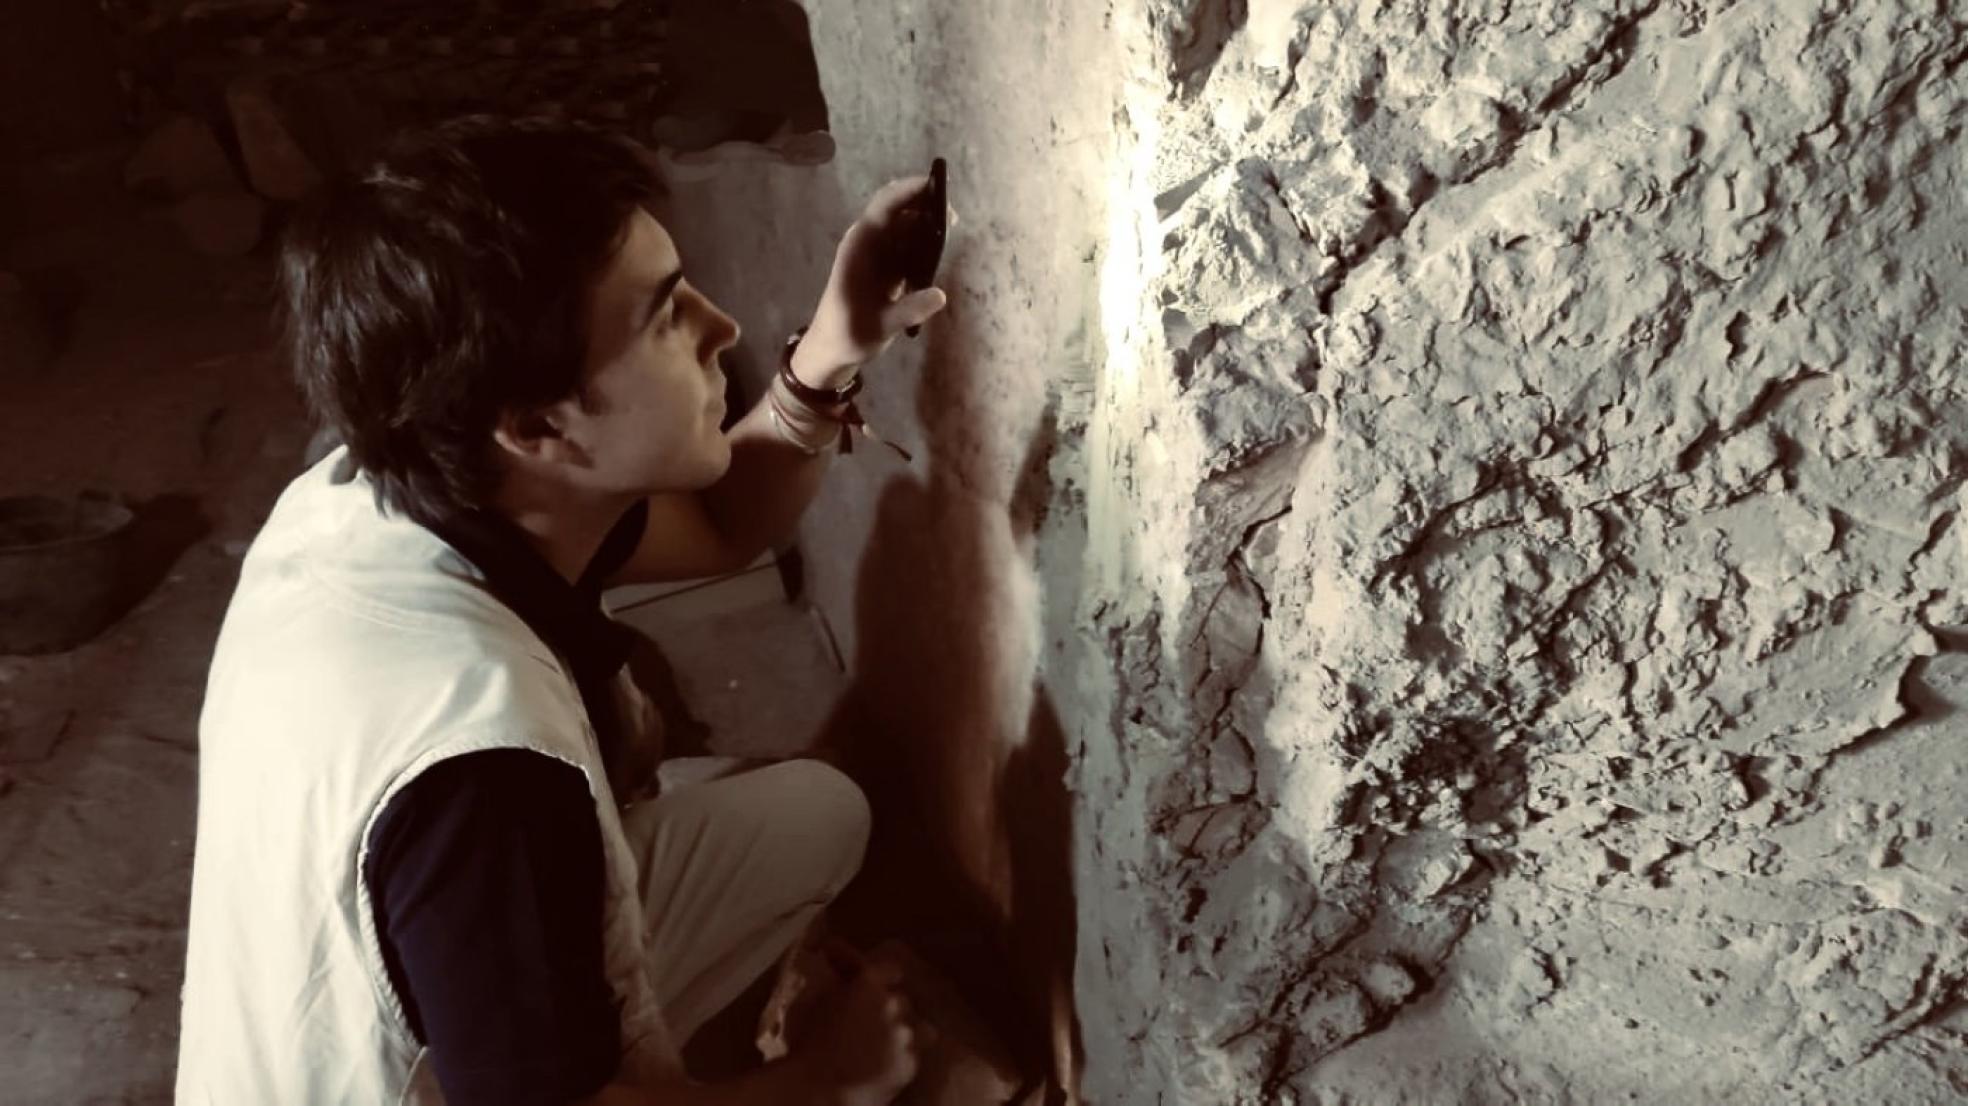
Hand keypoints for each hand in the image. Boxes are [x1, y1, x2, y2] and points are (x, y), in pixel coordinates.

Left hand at [794, 176, 953, 389]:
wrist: (832, 350)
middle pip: (899, 211)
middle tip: (952, 216)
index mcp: (858, 247)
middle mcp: (868, 244)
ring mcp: (879, 254)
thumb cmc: (847, 335)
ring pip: (906, 227)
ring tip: (952, 229)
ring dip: (928, 224)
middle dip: (925, 205)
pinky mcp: (888, 267)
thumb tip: (940, 295)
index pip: (884, 207)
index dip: (908, 191)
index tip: (934, 185)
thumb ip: (909, 310)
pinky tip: (941, 250)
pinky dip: (925, 243)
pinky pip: (909, 245)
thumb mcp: (880, 326)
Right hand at [797, 945, 920, 1105]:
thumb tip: (832, 945)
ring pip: (915, 1027)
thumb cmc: (807, 1042)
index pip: (890, 969)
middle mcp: (896, 1003)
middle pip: (901, 1000)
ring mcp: (907, 1035)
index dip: (880, 979)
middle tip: (867, 1024)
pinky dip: (901, 1058)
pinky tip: (882, 1066)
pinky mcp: (911, 1064)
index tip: (869, 987)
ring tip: (879, 1047)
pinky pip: (912, 1055)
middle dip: (888, 1010)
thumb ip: (835, 971)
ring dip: (900, 1033)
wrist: (816, 1092)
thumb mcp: (817, 997)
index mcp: (871, 982)